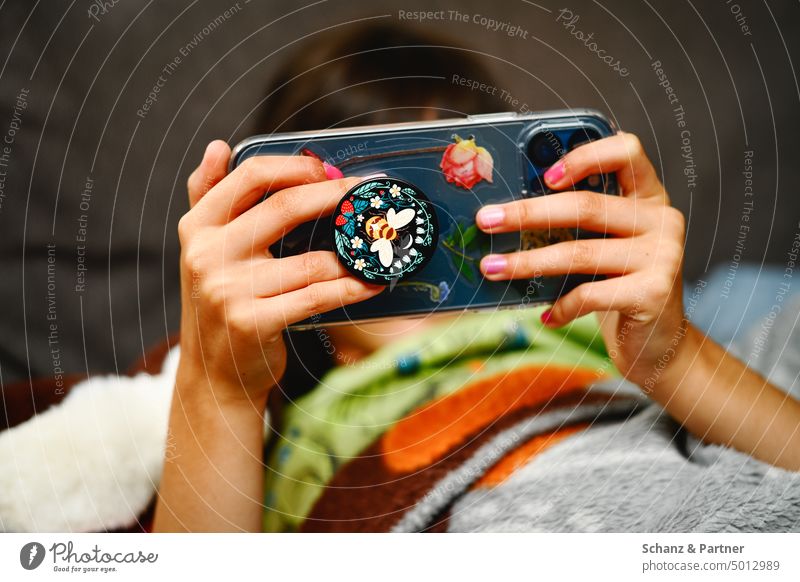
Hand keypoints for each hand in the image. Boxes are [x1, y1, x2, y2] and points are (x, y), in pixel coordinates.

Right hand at [177, 141, 382, 405]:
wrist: (213, 375)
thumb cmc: (219, 303)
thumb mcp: (204, 249)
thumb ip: (208, 196)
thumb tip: (219, 147)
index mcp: (198, 226)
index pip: (251, 176)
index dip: (297, 167)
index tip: (328, 170)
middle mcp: (207, 254)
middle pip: (286, 208)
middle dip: (336, 197)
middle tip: (368, 196)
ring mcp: (228, 290)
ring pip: (312, 260)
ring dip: (353, 254)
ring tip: (377, 247)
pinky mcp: (252, 322)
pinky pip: (318, 296)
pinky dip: (353, 288)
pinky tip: (372, 283)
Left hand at [475, 133, 686, 387]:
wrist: (658, 342)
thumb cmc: (619, 286)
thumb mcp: (603, 247)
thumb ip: (577, 225)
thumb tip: (507, 214)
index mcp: (647, 197)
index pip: (626, 152)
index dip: (585, 156)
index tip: (543, 175)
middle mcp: (661, 220)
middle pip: (586, 206)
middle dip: (528, 213)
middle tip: (486, 221)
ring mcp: (662, 256)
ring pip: (580, 253)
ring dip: (528, 262)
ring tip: (493, 269)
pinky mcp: (654, 293)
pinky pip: (590, 294)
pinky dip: (560, 306)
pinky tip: (545, 316)